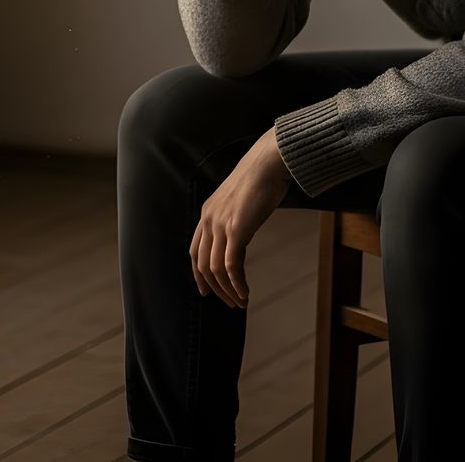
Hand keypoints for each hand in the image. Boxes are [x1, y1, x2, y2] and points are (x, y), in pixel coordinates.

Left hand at [190, 127, 291, 307]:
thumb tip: (242, 231)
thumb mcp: (240, 201)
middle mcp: (209, 220)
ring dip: (228, 290)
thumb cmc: (261, 179)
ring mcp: (221, 224)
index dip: (199, 274)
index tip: (207, 291)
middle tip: (230, 303)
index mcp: (207, 214)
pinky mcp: (236, 229)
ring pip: (216, 269)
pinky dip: (237, 283)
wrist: (269, 162)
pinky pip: (231, 265)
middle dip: (216, 288)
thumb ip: (235, 216)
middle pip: (203, 265)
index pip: (195, 251)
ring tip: (241, 302)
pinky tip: (245, 293)